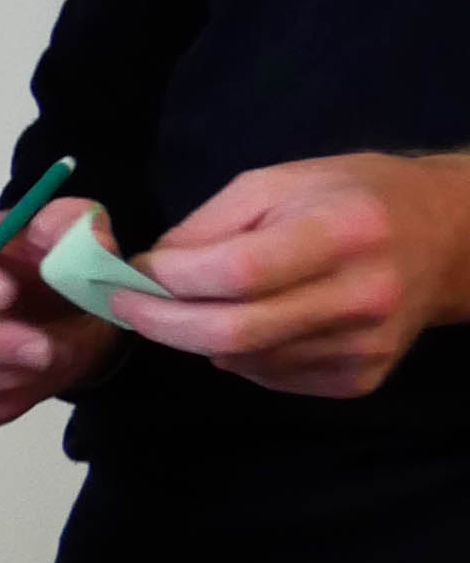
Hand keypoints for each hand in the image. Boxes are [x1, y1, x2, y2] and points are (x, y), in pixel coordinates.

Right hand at [0, 197, 117, 436]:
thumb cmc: (53, 265)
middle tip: (43, 348)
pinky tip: (34, 382)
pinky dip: (4, 404)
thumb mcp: (76, 229)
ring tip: (51, 361)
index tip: (4, 293)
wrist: (69, 316)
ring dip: (4, 378)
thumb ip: (73, 223)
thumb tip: (58, 234)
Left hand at [110, 150, 469, 400]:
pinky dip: (239, 353)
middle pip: (233, 332)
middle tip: (125, 307)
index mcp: (343, 233)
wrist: (443, 240)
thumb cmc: (351, 197)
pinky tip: (254, 321)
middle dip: (162, 324)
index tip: (130, 275)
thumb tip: (150, 270)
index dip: (172, 280)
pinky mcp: (358, 380)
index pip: (238, 272)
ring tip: (198, 304)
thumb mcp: (279, 182)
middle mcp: (360, 296)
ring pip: (243, 360)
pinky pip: (268, 376)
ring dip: (199, 336)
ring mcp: (361, 347)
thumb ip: (210, 225)